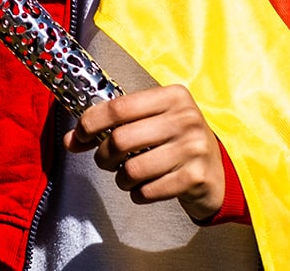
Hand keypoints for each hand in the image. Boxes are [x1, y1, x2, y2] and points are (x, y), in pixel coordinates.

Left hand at [63, 85, 226, 221]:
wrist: (218, 172)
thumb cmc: (176, 141)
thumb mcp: (151, 122)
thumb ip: (114, 125)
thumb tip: (71, 140)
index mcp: (172, 96)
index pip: (118, 107)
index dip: (91, 122)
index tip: (79, 135)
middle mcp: (186, 118)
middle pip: (121, 139)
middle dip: (103, 156)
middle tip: (105, 161)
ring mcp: (194, 148)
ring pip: (133, 169)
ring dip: (121, 178)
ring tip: (125, 177)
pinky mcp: (196, 177)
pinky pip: (149, 191)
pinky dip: (138, 194)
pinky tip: (143, 189)